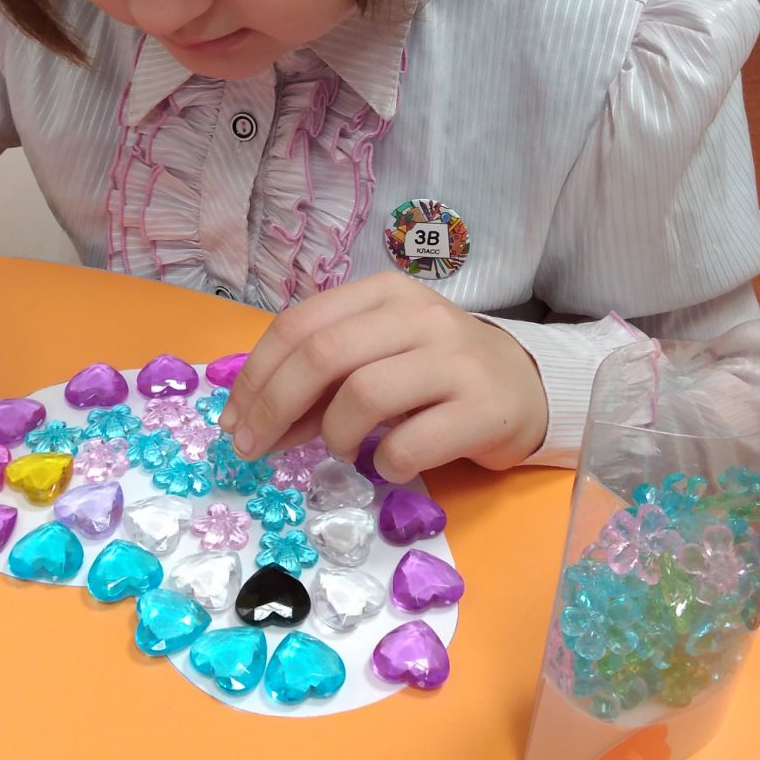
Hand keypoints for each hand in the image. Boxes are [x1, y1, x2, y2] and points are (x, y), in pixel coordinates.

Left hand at [218, 270, 547, 482]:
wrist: (525, 387)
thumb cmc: (435, 372)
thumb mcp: (378, 356)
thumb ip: (323, 377)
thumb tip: (255, 420)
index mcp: (385, 294)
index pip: (300, 323)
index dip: (256, 375)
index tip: (233, 420)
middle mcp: (421, 316)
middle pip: (323, 355)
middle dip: (274, 407)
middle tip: (254, 450)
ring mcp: (455, 360)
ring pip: (363, 395)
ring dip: (334, 436)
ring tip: (342, 451)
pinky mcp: (483, 408)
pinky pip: (409, 444)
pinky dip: (383, 465)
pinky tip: (389, 465)